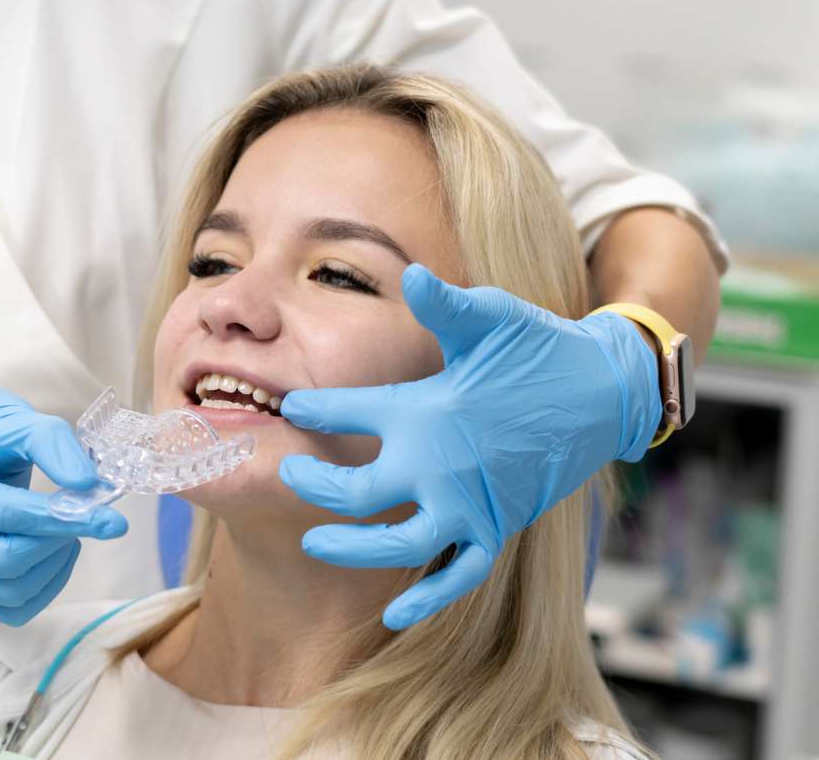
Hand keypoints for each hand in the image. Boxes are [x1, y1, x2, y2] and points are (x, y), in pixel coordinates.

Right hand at [0, 383, 127, 624]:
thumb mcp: (14, 420)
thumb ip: (52, 445)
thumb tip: (90, 487)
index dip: (57, 518)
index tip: (109, 520)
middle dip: (54, 543)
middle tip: (85, 518)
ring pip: (2, 594)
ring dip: (51, 568)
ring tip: (68, 533)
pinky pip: (1, 608)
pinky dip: (40, 588)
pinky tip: (54, 556)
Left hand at [279, 264, 659, 629]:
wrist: (603, 391)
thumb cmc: (539, 348)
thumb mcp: (492, 318)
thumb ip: (445, 305)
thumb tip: (411, 274)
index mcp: (430, 411)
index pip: (354, 413)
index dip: (317, 411)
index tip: (290, 408)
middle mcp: (443, 466)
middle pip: (360, 494)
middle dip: (317, 488)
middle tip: (289, 476)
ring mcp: (470, 504)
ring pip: (398, 546)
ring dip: (351, 549)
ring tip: (313, 543)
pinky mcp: (497, 527)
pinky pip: (458, 575)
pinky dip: (428, 599)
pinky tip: (395, 618)